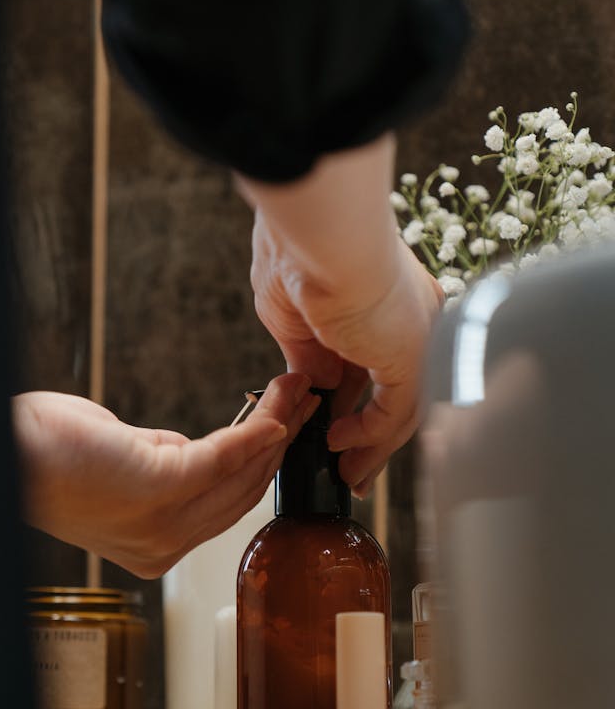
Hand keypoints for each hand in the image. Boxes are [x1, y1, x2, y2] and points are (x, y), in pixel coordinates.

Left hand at [12, 372, 317, 577]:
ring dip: (274, 425)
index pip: (228, 507)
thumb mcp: (124, 464)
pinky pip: (222, 457)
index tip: (287, 424)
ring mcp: (162, 523)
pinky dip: (252, 430)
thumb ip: (171, 464)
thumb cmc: (50, 454)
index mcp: (155, 548)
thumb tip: (213, 449)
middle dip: (281, 439)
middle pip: (244, 492)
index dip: (265, 464)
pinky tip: (272, 406)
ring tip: (295, 390)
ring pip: (241, 473)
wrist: (5, 452)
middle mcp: (163, 546)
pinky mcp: (158, 488)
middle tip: (303, 398)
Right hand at [247, 186, 443, 496]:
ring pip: (400, 411)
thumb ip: (306, 353)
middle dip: (369, 435)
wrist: (319, 234)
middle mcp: (412, 320)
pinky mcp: (412, 358)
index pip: (373, 362)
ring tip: (344, 474)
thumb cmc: (299, 253)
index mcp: (384, 299)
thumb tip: (317, 389)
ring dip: (371, 447)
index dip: (352, 400)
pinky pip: (395, 413)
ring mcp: (417, 339)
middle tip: (347, 467)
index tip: (330, 427)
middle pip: (395, 392)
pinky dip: (367, 435)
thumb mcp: (291, 315)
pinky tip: (337, 442)